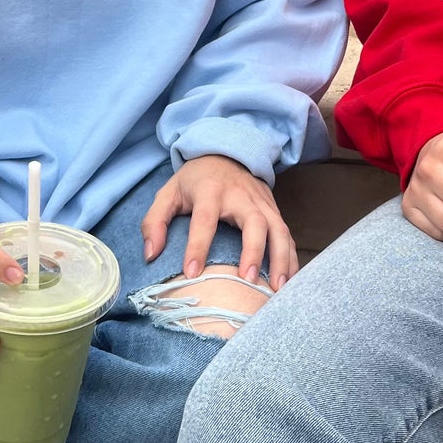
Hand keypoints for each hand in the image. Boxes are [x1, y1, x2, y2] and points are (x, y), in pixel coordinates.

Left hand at [142, 154, 297, 290]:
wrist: (227, 154)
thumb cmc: (195, 181)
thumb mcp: (168, 194)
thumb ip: (155, 222)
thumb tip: (151, 254)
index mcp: (210, 191)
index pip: (205, 219)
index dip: (197, 246)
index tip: (192, 273)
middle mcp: (241, 196)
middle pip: (254, 222)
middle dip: (253, 251)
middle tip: (248, 279)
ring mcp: (262, 203)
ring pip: (279, 229)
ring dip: (281, 259)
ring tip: (277, 288)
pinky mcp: (275, 211)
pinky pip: (288, 235)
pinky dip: (292, 258)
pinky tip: (289, 281)